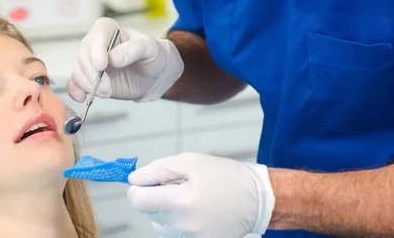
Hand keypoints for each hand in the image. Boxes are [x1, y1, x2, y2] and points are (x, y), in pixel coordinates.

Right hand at [67, 17, 183, 101]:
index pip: (97, 36)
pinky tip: (83, 98)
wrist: (152, 74)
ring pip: (78, 70)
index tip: (102, 66)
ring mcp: (90, 61)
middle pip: (84, 56)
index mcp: (108, 29)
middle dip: (93, 74)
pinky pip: (74, 83)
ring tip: (106, 92)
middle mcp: (95, 43)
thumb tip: (113, 58)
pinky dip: (76, 91)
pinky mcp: (88, 78)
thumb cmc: (151, 55)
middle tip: (107, 88)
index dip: (96, 51)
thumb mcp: (149, 47)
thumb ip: (133, 49)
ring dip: (89, 85)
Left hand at [127, 153, 274, 237]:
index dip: (138, 188)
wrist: (260, 200)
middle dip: (156, 197)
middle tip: (180, 185)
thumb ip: (159, 170)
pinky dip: (180, 221)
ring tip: (192, 198)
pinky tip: (198, 210)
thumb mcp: (192, 162)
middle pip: (149, 213)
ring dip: (168, 211)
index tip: (147, 181)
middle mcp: (182, 227)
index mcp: (180, 203)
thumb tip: (134, 178)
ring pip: (161, 224)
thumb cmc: (228, 178)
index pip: (138, 201)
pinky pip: (176, 233)